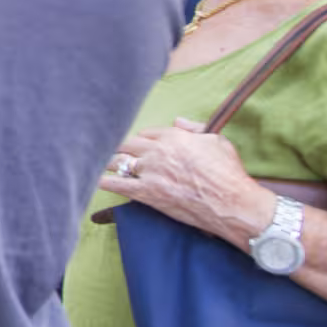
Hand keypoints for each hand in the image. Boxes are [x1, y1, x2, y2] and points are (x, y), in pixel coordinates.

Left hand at [99, 117, 276, 245]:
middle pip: (126, 144)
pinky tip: (93, 179)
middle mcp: (158, 151)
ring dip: (107, 161)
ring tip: (98, 162)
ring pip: (117, 161)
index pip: (145, 133)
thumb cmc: (229, 174)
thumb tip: (177, 121)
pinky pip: (117, 184)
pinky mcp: (147, 193)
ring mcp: (150, 172)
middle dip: (118, 147)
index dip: (141, 139)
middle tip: (108, 151)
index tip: (138, 146)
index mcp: (173, 137)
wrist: (234, 205)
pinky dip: (103, 181)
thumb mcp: (217, 141)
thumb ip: (194, 129)